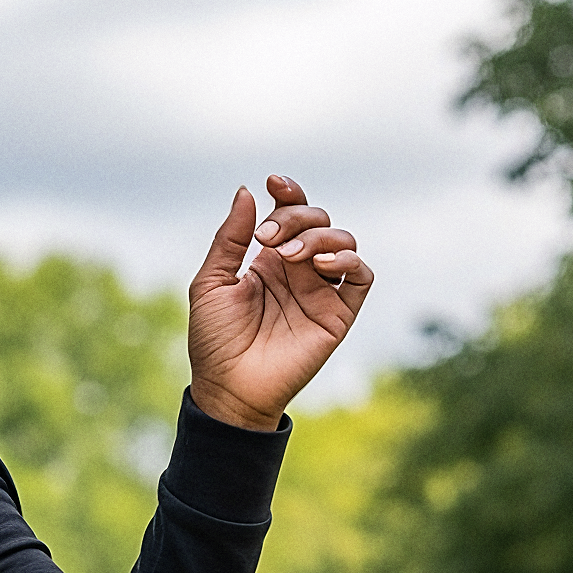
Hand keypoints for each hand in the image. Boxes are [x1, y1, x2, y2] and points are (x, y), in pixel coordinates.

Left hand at [187, 175, 371, 429]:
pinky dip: (347, 260)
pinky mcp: (338, 314)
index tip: (274, 182)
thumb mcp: (211, 283)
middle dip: (296, 216)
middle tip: (268, 238)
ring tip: (290, 255)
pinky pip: (361, 276)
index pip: (290, 214)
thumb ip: (229, 239)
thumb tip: (247, 192)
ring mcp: (320, 291)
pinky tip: (318, 264)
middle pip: (317, 220)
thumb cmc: (214, 341)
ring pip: (342, 241)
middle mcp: (298, 271)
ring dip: (319, 236)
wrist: (229, 389)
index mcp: (268, 261)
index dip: (288, 193)